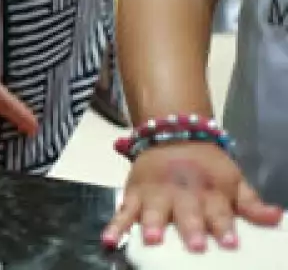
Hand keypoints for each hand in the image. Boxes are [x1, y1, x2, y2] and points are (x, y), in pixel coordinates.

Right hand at [104, 143, 283, 250]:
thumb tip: (277, 218)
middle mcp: (182, 193)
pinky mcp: (134, 194)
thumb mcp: (234, 180)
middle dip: (191, 228)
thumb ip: (252, 203)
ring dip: (152, 225)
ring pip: (153, 211)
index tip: (229, 243)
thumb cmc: (207, 166)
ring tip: (152, 239)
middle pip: (187, 213)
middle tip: (196, 245)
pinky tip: (108, 240)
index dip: (224, 226)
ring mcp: (155, 194)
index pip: (219, 212)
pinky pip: (123, 211)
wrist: (174, 133)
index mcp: (210, 191)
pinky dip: (114, 226)